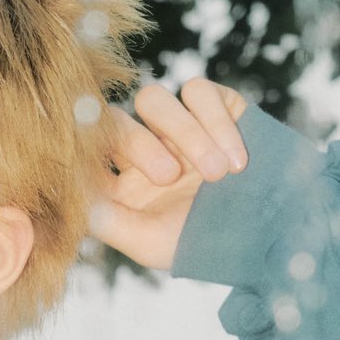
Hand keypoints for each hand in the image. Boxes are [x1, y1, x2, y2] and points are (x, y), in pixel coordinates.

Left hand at [86, 76, 250, 271]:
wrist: (267, 235)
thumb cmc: (204, 246)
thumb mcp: (148, 243)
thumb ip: (107, 219)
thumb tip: (71, 191)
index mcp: (121, 183)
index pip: (90, 150)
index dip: (85, 142)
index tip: (84, 145)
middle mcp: (146, 148)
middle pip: (119, 120)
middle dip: (141, 145)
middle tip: (169, 177)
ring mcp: (178, 125)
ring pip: (157, 100)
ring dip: (185, 135)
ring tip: (216, 175)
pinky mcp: (215, 105)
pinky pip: (200, 93)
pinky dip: (217, 124)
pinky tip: (237, 162)